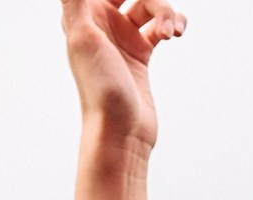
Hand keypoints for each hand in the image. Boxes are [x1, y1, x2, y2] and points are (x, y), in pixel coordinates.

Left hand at [62, 0, 185, 153]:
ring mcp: (121, 38)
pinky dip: (171, 24)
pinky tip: (176, 34)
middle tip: (159, 13)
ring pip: (149, 6)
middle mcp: (100, 24)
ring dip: (166, 12)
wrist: (120, 132)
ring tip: (171, 32)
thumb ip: (76, 1)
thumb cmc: (99, 90)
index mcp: (82, 16)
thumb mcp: (83, 37)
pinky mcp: (139, 53)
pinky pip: (160, 25)